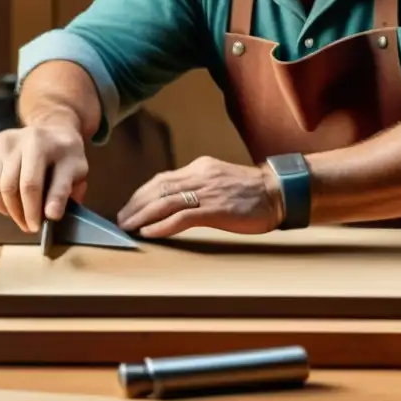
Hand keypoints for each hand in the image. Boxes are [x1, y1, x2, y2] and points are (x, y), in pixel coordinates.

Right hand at [0, 124, 88, 232]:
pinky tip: (10, 198)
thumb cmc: (64, 156)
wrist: (50, 133)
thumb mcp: (75, 170)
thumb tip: (51, 215)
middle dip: (18, 214)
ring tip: (20, 215)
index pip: (29, 184)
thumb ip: (63, 191)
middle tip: (28, 226)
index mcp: (38, 142)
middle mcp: (13, 139)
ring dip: (6, 209)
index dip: (32, 210)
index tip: (36, 227)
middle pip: (8, 188)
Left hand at [116, 156, 283, 237]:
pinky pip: (183, 217)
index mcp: (199, 168)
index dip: (141, 194)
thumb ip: (197, 187)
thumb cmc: (251, 192)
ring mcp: (208, 192)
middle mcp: (200, 176)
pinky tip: (150, 232)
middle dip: (135, 205)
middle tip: (121, 219)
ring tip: (128, 227)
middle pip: (158, 189)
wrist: (279, 193)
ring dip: (142, 215)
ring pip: (165, 201)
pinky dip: (163, 225)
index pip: (161, 179)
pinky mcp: (216, 209)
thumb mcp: (219, 181)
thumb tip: (173, 201)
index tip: (129, 207)